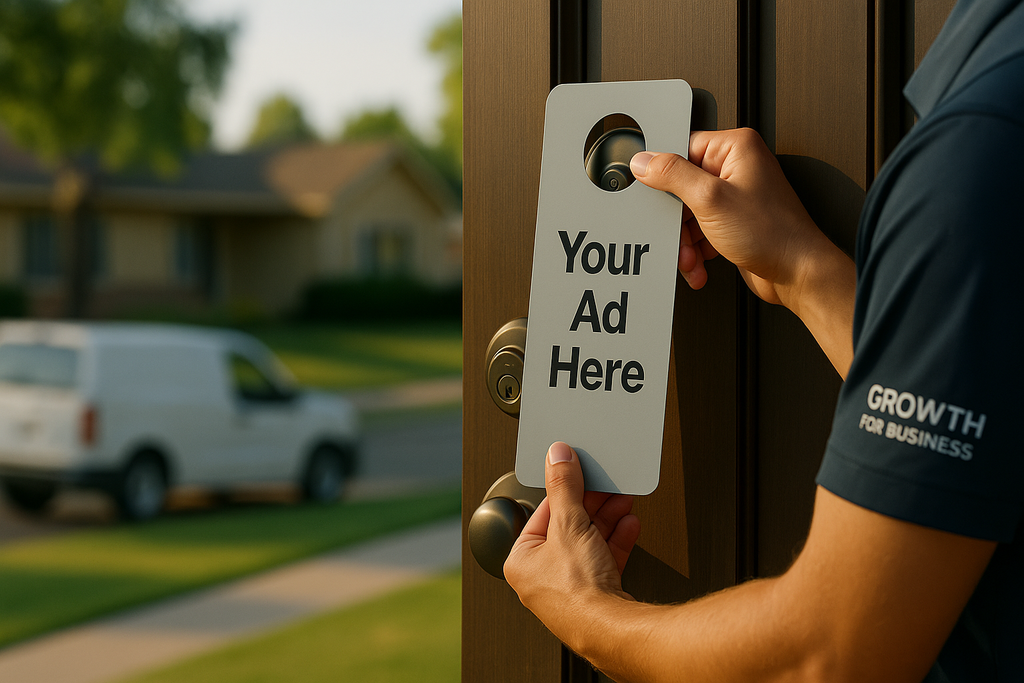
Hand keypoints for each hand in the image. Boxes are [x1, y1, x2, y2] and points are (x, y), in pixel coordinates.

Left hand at [504, 441, 640, 650]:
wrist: (610, 628)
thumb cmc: (577, 591)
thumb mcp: (568, 524)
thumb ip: (564, 487)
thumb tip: (557, 457)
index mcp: (521, 561)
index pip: (543, 514)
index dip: (565, 491)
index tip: (578, 473)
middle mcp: (542, 576)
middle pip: (569, 527)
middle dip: (592, 504)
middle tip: (605, 485)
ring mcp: (570, 587)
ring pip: (589, 542)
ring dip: (607, 518)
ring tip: (621, 500)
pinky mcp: (596, 594)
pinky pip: (605, 559)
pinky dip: (616, 540)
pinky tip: (629, 524)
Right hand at [630, 128, 826, 306]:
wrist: (796, 272)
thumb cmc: (773, 233)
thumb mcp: (710, 199)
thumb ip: (673, 175)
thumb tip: (645, 161)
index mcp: (736, 148)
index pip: (682, 148)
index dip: (664, 175)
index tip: (655, 194)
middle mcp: (737, 167)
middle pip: (682, 186)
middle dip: (678, 220)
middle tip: (681, 233)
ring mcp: (735, 195)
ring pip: (689, 213)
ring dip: (686, 240)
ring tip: (693, 256)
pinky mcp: (733, 220)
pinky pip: (701, 229)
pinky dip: (696, 248)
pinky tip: (701, 261)